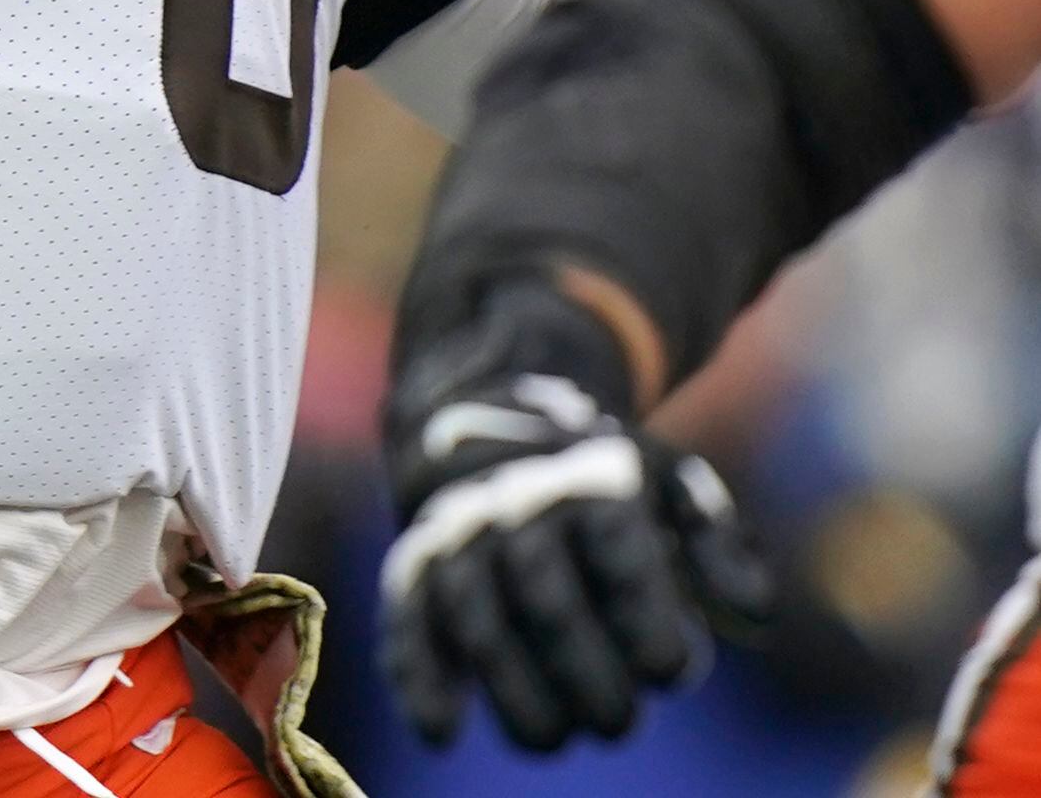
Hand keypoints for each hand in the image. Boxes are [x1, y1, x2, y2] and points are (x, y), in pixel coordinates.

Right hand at [381, 279, 769, 751]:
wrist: (488, 420)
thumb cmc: (608, 482)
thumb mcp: (674, 490)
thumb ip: (720, 549)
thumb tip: (752, 618)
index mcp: (594, 480)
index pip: (616, 546)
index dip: (642, 612)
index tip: (671, 671)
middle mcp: (517, 502)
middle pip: (542, 592)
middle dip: (579, 665)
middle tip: (618, 722)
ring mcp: (458, 534)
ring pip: (473, 612)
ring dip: (510, 683)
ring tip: (552, 739)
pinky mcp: (414, 569)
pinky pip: (408, 619)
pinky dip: (417, 674)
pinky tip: (443, 732)